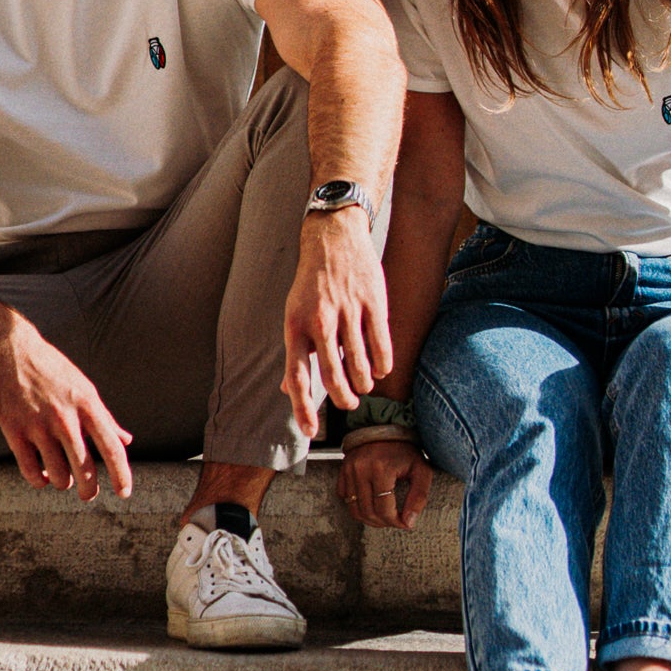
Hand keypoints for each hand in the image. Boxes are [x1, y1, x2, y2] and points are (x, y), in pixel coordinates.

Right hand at [0, 311, 132, 500]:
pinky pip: (32, 472)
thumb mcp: (84, 388)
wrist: (11, 351)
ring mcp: (38, 426)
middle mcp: (64, 417)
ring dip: (64, 483)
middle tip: (89, 494)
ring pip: (59, 476)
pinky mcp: (14, 432)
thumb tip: (126, 440)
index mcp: (87, 404)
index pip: (111, 447)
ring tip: (64, 477)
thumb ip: (105, 418)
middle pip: (85, 469)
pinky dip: (40, 481)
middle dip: (90, 490)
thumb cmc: (53, 370)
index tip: (124, 493)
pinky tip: (43, 476)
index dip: (121, 475)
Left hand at [284, 211, 392, 432]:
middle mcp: (320, 321)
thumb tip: (288, 389)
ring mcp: (348, 311)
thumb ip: (297, 353)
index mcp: (296, 326)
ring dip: (364, 384)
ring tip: (363, 385)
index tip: (310, 432)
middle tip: (349, 403)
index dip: (303, 408)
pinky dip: (382, 366)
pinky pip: (381, 347)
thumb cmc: (312, 284)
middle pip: (333, 377)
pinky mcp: (373, 303)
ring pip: (360, 366)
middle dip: (344, 400)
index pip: (297, 376)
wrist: (333, 238)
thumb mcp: (294, 314)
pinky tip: (379, 369)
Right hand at [340, 431, 436, 529]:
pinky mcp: (342, 470)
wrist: (386, 428)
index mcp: (381, 469)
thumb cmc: (406, 451)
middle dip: (383, 523)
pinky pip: (345, 498)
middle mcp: (361, 469)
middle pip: (368, 512)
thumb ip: (419, 497)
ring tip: (384, 517)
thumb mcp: (421, 470)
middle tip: (395, 521)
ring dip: (369, 519)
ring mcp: (349, 469)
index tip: (405, 523)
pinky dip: (357, 507)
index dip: (395, 522)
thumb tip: (408, 523)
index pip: (384, 509)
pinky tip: (371, 504)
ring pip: (354, 509)